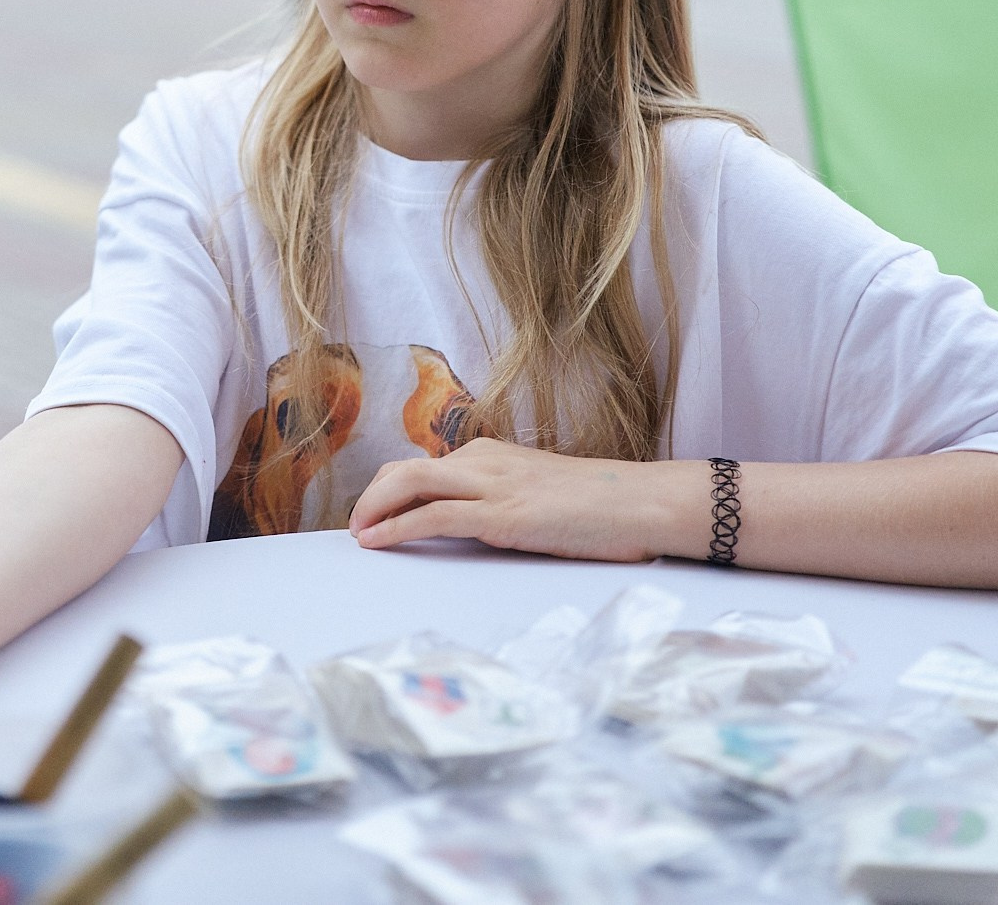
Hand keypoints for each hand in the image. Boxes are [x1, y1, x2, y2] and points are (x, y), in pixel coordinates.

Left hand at [346, 437, 707, 562]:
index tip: (369, 516)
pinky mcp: (501, 514)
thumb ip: (502, 502)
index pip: (421, 467)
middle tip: (355, 529)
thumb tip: (471, 526)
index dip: (386, 490)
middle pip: (402, 470)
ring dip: (372, 510)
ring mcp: (492, 484)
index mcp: (490, 455)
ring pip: (408, 483)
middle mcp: (483, 460)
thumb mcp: (538, 496)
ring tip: (356, 537)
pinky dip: (396, 527)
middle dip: (369, 499)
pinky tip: (377, 542)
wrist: (642, 502)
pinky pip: (433, 515)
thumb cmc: (600, 507)